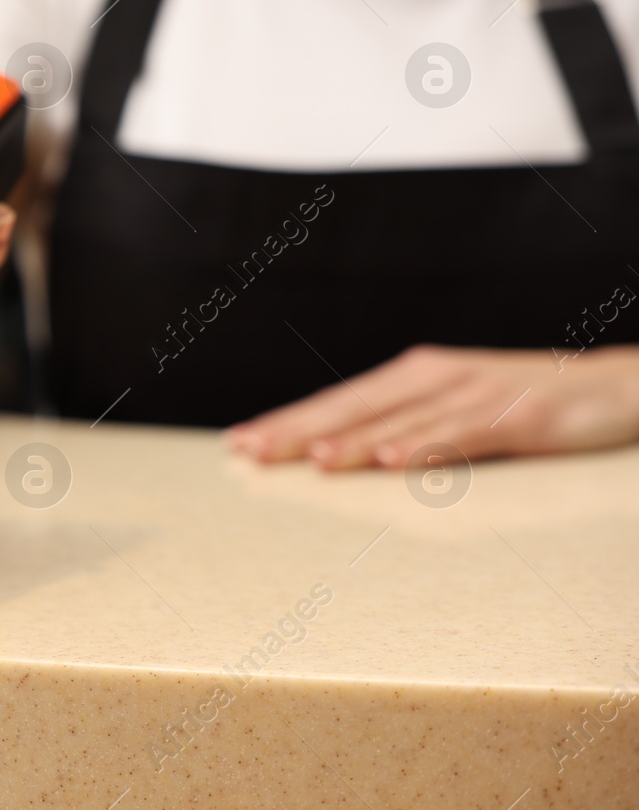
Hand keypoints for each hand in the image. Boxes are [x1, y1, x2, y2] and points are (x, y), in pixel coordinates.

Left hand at [226, 344, 638, 469]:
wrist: (616, 386)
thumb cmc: (524, 402)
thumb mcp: (454, 408)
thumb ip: (403, 423)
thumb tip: (340, 449)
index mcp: (414, 376)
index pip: (338, 402)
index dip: (287, 421)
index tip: (238, 444)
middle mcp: (435, 377)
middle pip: (355, 407)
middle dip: (298, 430)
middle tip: (249, 453)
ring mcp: (476, 394)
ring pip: (402, 421)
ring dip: (354, 441)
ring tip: (311, 461)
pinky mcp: (518, 416)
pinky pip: (464, 434)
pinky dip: (426, 447)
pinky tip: (394, 461)